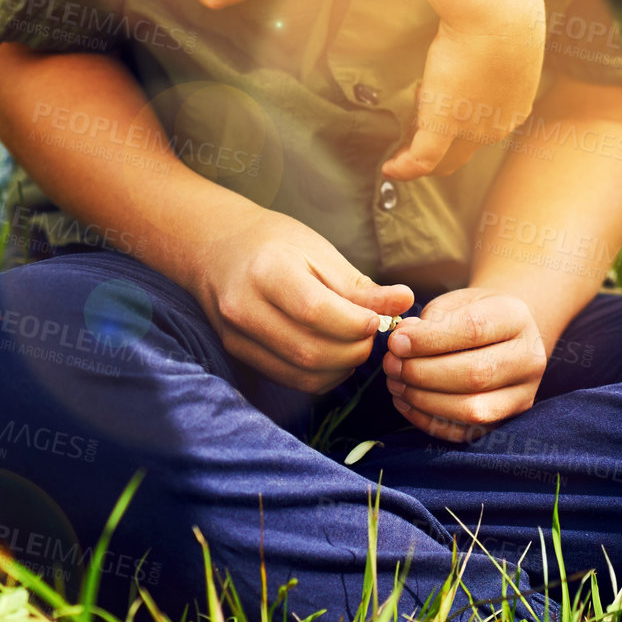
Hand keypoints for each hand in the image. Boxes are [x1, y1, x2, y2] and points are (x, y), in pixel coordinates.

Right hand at [195, 201, 413, 394]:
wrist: (218, 248)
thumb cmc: (274, 242)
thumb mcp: (318, 250)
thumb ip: (358, 285)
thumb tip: (404, 302)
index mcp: (267, 270)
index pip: (316, 311)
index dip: (355, 323)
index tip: (378, 320)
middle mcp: (245, 307)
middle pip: (310, 350)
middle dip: (353, 350)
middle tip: (372, 335)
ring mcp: (238, 335)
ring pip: (301, 373)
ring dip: (341, 368)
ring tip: (355, 344)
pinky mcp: (239, 353)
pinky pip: (289, 379)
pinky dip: (321, 375)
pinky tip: (334, 356)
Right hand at [380, 5, 545, 182]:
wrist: (498, 14)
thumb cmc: (502, 15)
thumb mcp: (502, 44)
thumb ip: (490, 58)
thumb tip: (472, 49)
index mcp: (513, 106)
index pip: (481, 133)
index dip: (456, 130)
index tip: (433, 117)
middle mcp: (497, 124)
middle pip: (461, 153)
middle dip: (435, 149)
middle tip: (409, 143)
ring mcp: (473, 127)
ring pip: (443, 157)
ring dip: (419, 151)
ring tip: (400, 142)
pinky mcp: (447, 122)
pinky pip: (423, 157)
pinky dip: (405, 168)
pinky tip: (390, 168)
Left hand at [381, 287, 547, 441]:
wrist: (503, 337)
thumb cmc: (473, 314)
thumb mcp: (456, 301)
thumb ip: (432, 318)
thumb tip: (403, 339)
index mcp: (516, 318)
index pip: (473, 329)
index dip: (430, 339)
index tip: (396, 341)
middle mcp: (528, 359)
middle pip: (474, 373)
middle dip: (423, 372)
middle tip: (391, 364)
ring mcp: (521, 395)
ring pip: (472, 409)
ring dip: (424, 399)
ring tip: (395, 382)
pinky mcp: (505, 422)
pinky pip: (465, 432)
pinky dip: (429, 420)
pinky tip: (406, 401)